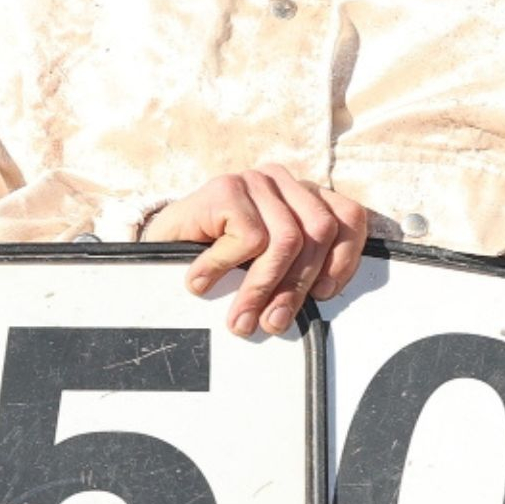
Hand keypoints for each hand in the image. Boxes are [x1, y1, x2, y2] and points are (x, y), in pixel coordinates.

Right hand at [143, 167, 369, 336]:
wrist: (157, 247)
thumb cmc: (215, 260)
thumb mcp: (265, 265)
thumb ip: (297, 269)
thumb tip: (323, 298)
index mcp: (302, 195)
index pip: (347, 217)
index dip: (345, 258)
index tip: (325, 295)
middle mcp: (282, 181)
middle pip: (319, 231)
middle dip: (298, 285)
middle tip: (274, 323)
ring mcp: (254, 181)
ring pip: (286, 240)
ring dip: (262, 288)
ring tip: (241, 318)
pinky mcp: (226, 188)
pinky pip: (249, 239)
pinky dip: (225, 268)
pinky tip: (201, 281)